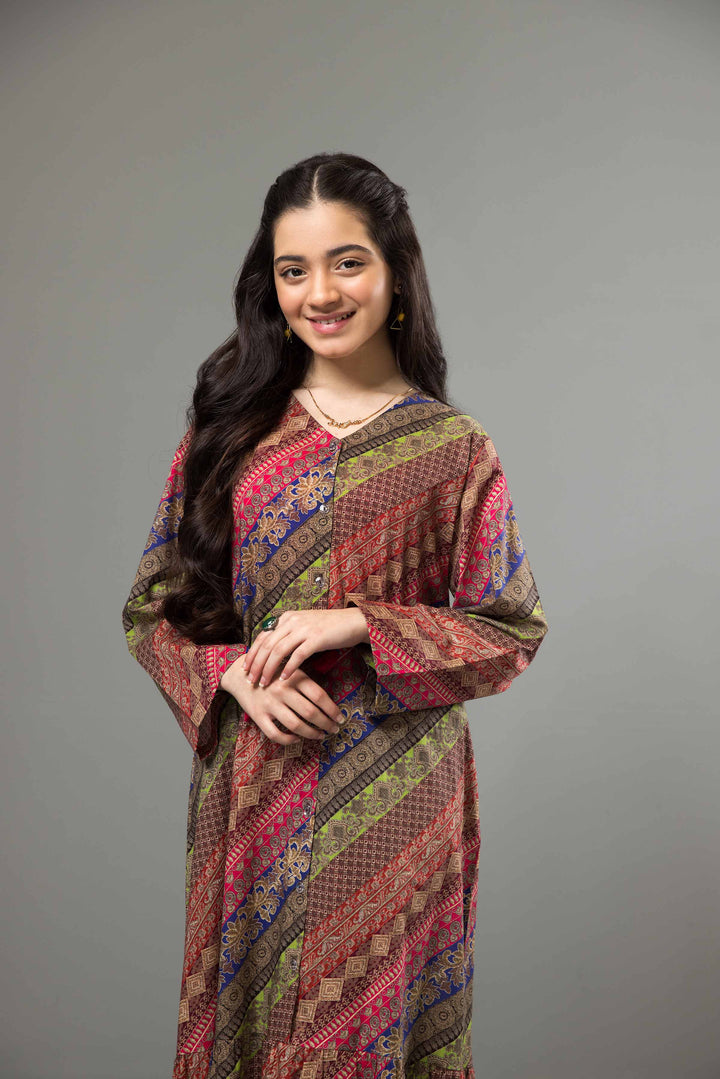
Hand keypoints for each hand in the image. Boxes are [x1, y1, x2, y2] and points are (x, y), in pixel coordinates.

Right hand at [221, 658, 344, 744]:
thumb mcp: (290, 669)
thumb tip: (329, 702)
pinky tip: (297, 738)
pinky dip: (289, 740)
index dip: (333, 710)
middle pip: (311, 712)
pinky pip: (276, 734)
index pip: (319, 696)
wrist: (240, 674)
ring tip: (320, 735)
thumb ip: (306, 682)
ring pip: (296, 726)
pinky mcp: (258, 716)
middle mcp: (282, 690)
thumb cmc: (271, 673)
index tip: (340, 718)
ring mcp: (270, 704)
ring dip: (312, 733)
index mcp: (293, 677)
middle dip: (326, 724)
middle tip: (334, 729)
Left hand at [241, 607, 369, 688]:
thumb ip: (288, 635)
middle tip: (250, 680)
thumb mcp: (304, 627)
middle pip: (267, 644)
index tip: (245, 668)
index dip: (252, 653)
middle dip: (256, 664)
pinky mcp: (316, 637)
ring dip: (269, 668)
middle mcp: (292, 620)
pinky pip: (298, 655)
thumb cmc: (329, 628)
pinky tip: (284, 679)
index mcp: (287, 617)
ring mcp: (304, 628)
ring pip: (278, 650)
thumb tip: (272, 653)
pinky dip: (289, 668)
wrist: (353, 622)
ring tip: (264, 683)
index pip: (262, 636)